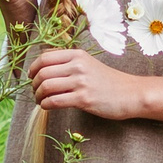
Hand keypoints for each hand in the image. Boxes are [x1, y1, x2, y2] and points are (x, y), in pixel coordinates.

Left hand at [28, 48, 162, 123]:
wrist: (131, 93)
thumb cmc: (108, 81)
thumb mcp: (88, 64)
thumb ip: (68, 62)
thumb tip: (43, 66)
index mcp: (77, 55)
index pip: (45, 57)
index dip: (33, 68)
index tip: (31, 77)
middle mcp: (78, 65)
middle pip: (43, 72)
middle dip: (34, 85)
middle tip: (36, 92)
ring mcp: (81, 82)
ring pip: (46, 86)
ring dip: (38, 96)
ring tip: (40, 101)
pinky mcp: (84, 98)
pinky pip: (55, 101)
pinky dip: (46, 104)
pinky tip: (47, 106)